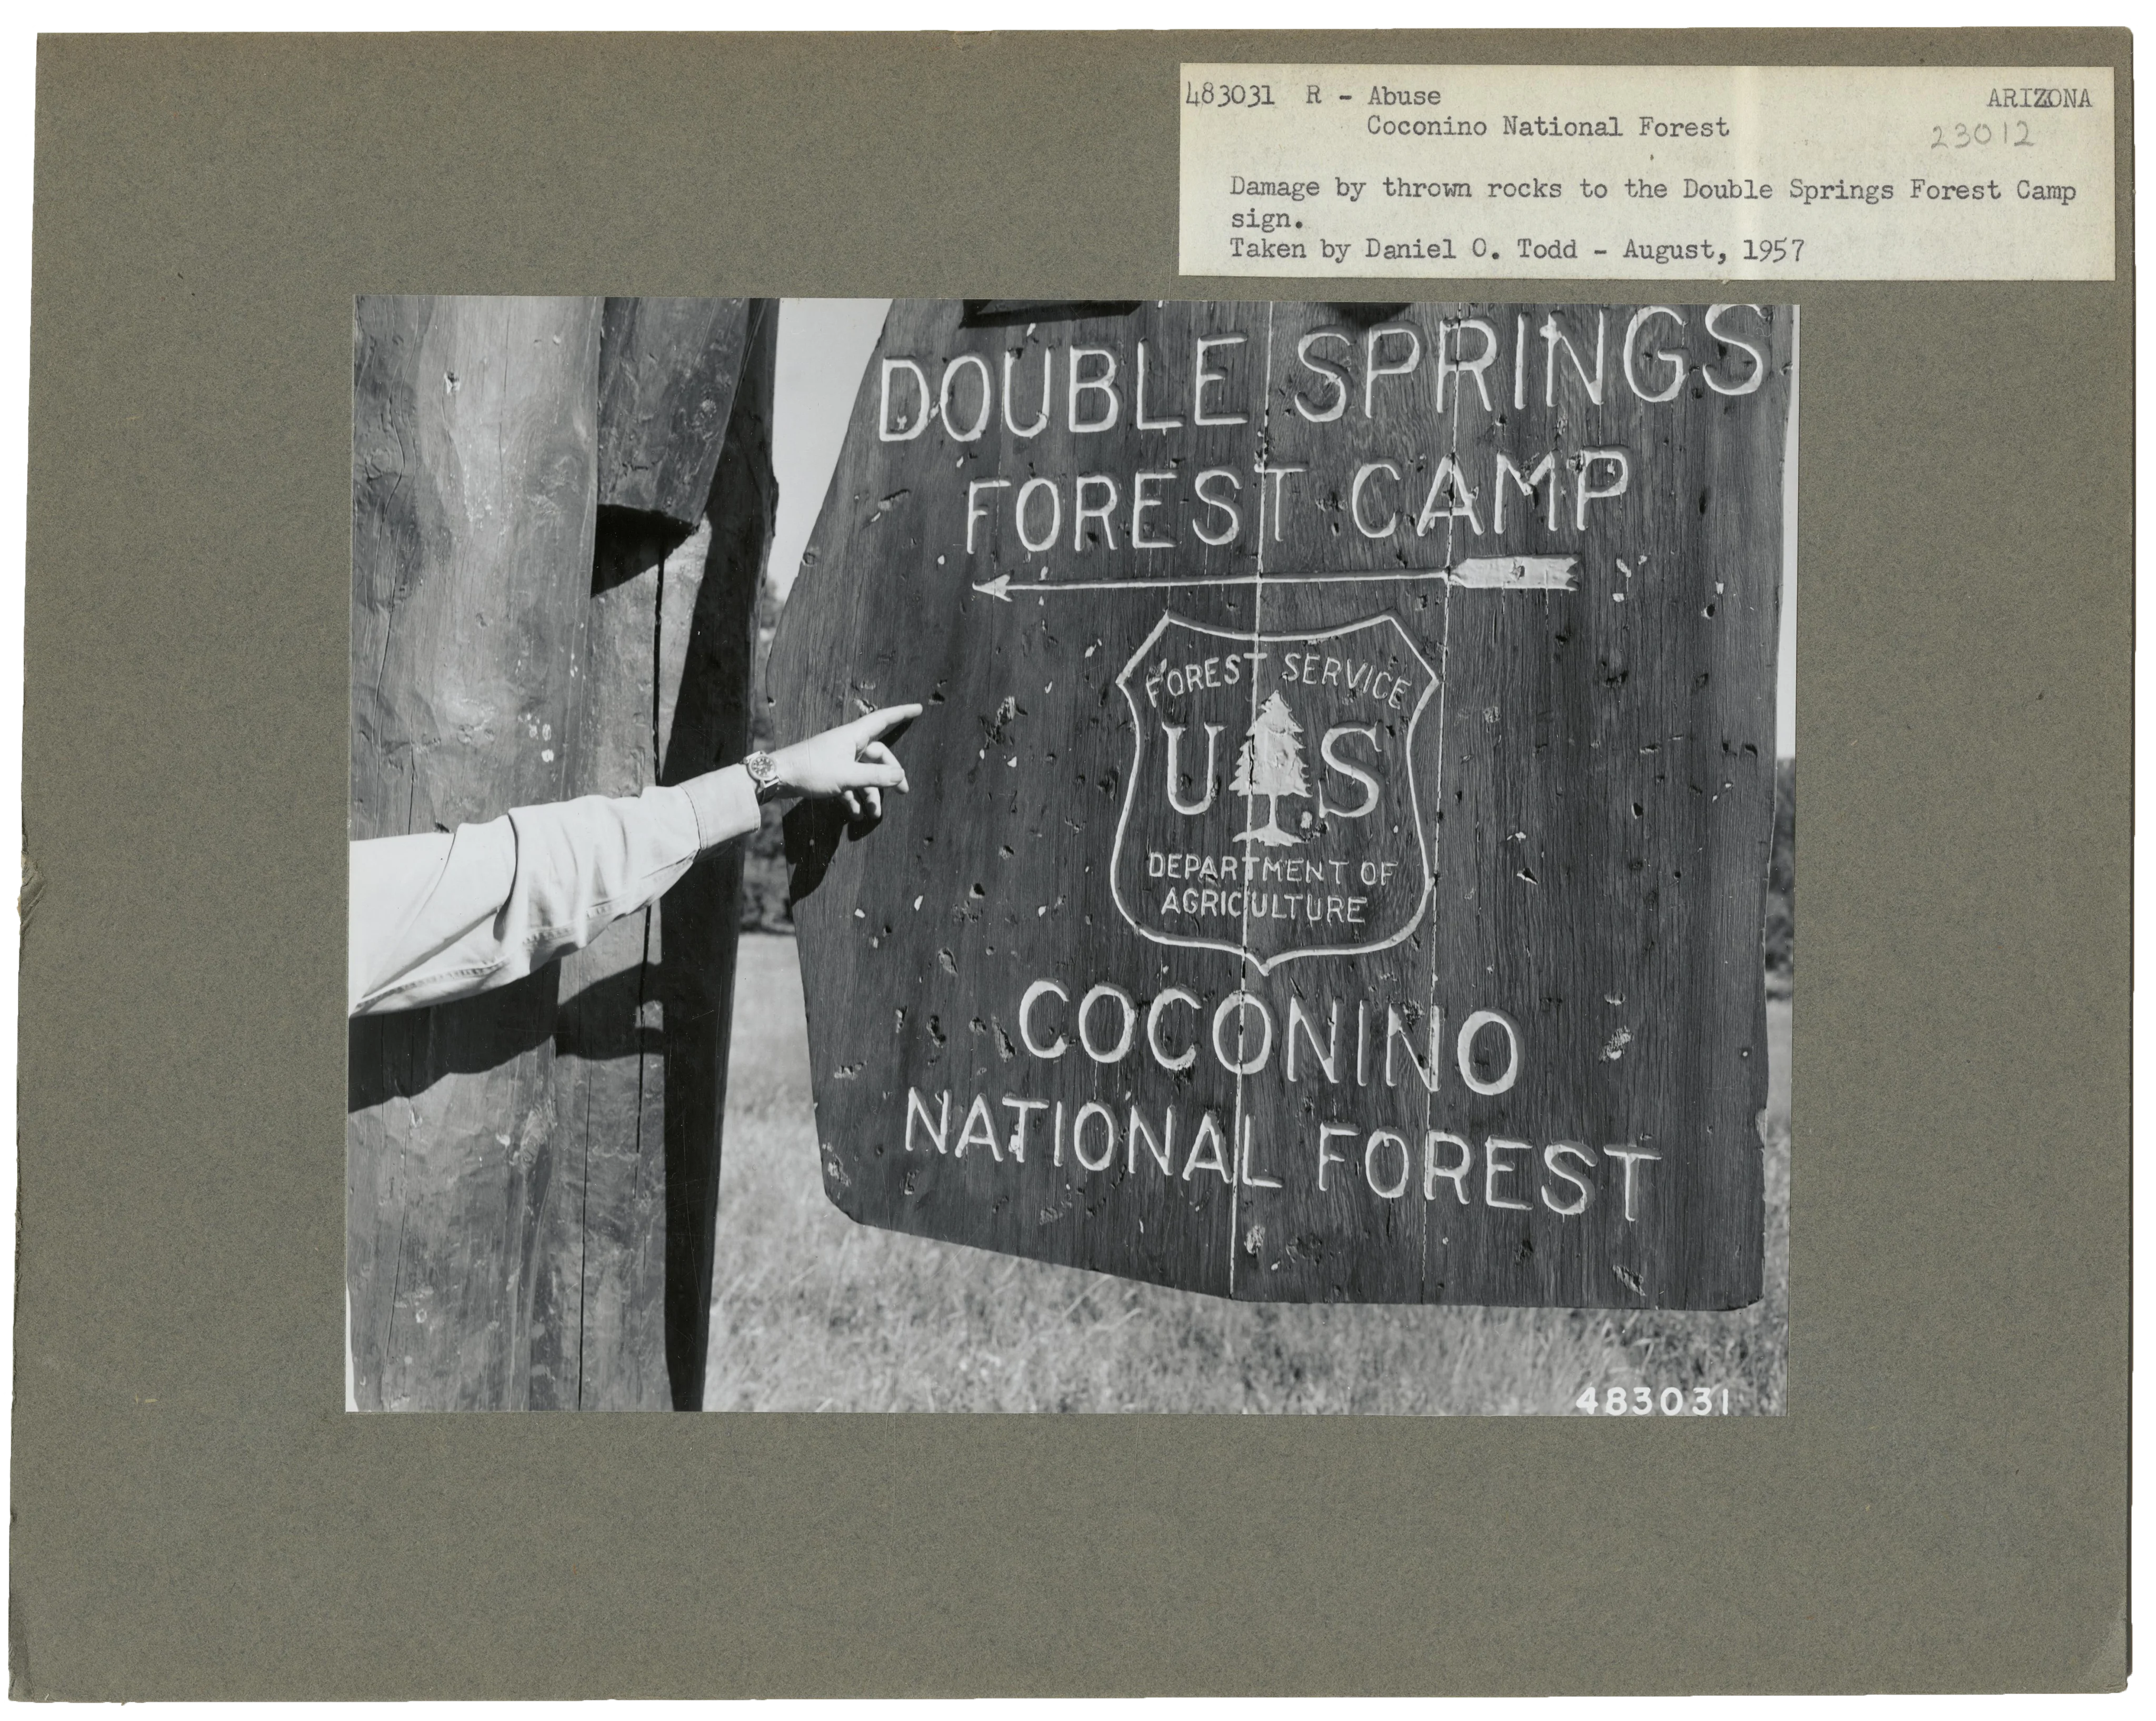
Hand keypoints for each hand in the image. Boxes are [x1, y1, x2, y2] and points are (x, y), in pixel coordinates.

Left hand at [771, 703, 921, 821]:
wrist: (778, 777)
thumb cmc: (812, 770)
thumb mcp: (847, 776)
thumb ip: (875, 777)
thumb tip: (900, 776)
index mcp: (853, 736)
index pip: (883, 719)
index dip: (902, 714)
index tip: (919, 709)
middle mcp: (847, 744)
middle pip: (878, 755)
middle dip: (890, 775)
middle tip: (904, 792)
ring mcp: (838, 758)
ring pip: (863, 773)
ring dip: (871, 793)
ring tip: (874, 814)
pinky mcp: (829, 772)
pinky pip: (848, 783)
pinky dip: (853, 798)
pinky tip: (854, 815)